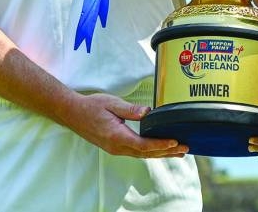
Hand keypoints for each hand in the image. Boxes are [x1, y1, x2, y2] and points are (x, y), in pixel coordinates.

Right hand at [69, 92, 188, 157]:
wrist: (73, 114)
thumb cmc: (91, 106)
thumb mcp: (111, 103)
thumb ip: (130, 109)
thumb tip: (148, 112)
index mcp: (117, 136)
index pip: (144, 144)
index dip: (161, 144)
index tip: (175, 142)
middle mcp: (117, 146)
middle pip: (146, 153)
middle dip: (167, 151)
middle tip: (185, 148)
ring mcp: (116, 149)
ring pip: (142, 154)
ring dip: (160, 153)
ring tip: (177, 152)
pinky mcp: (115, 147)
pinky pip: (136, 152)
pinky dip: (150, 152)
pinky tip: (158, 149)